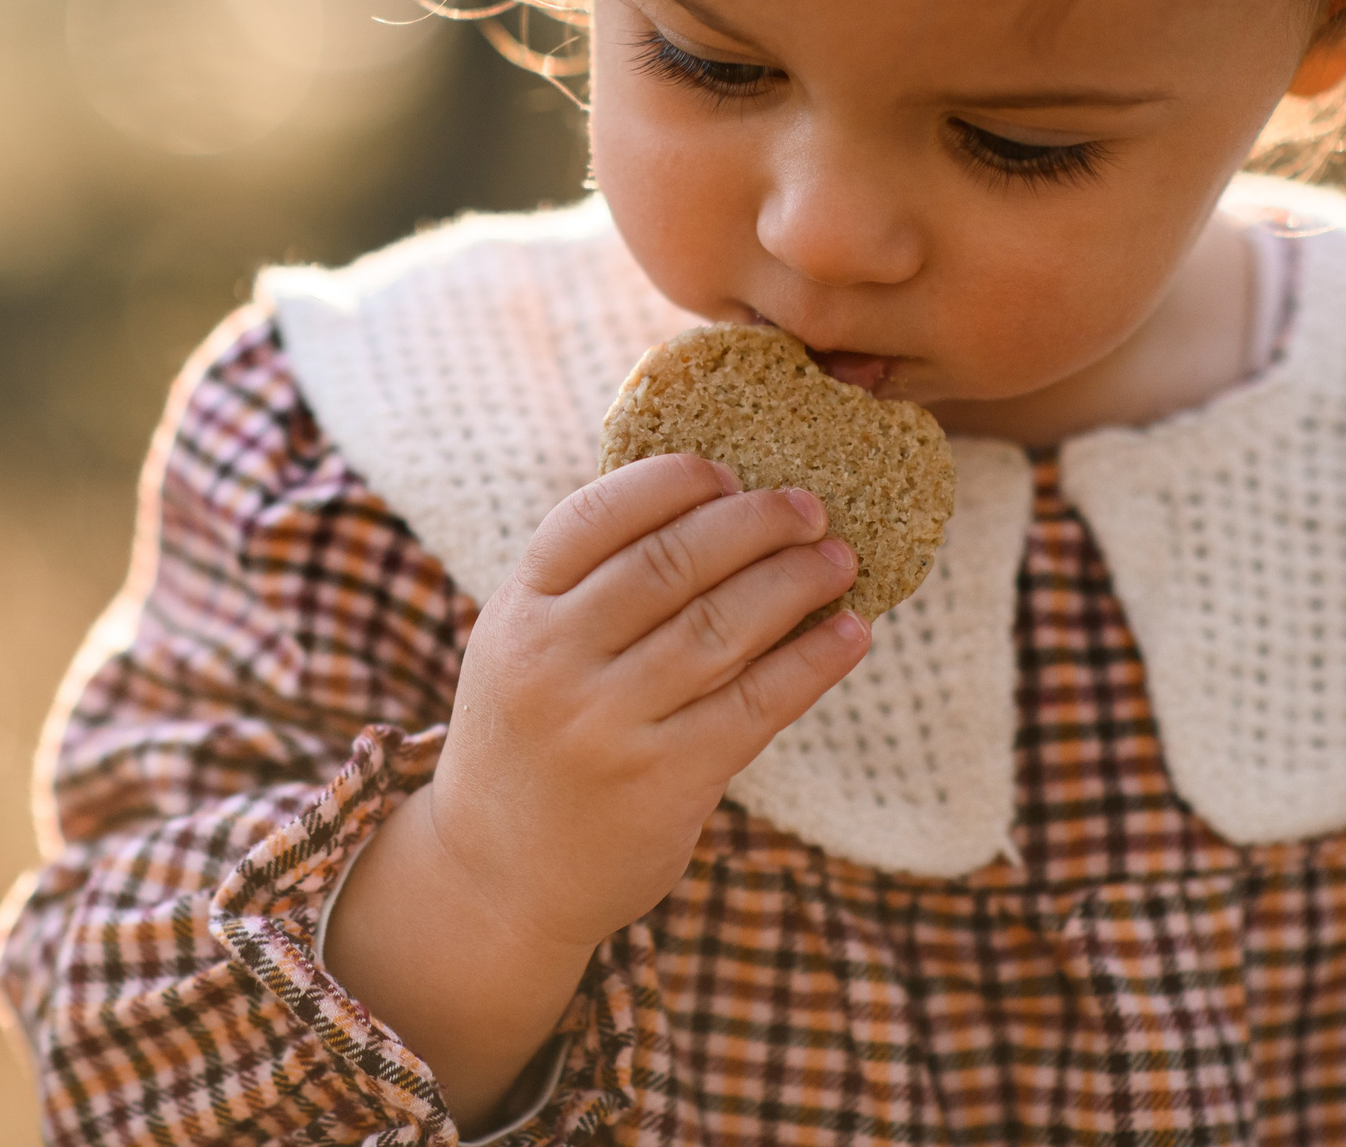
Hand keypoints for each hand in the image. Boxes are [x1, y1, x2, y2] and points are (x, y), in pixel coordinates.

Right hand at [421, 453, 869, 953]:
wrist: (496, 874)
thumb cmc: (531, 739)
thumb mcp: (522, 650)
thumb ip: (588, 589)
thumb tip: (712, 510)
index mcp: (518, 612)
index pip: (595, 516)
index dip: (670, 482)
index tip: (727, 471)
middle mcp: (554, 660)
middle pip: (671, 562)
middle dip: (754, 523)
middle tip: (810, 508)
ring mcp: (607, 722)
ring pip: (721, 626)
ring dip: (794, 582)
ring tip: (838, 562)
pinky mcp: (663, 780)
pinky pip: (757, 703)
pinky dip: (813, 661)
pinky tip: (849, 634)